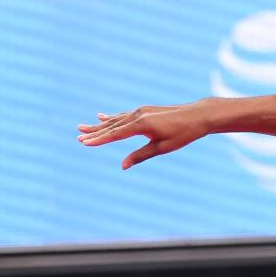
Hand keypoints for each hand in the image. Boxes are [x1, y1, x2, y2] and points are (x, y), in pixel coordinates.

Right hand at [77, 101, 210, 168]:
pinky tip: (103, 117)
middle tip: (77, 136)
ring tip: (84, 127)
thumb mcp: (162, 148)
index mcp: (142, 124)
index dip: (98, 140)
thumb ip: (140, 156)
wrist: (198, 115)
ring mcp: (142, 111)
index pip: (115, 134)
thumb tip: (123, 166)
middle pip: (112, 126)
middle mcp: (139, 115)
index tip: (83, 144)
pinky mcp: (146, 111)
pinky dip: (113, 118)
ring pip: (116, 120)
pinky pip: (124, 116)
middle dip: (95, 132)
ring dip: (100, 125)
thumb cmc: (183, 134)